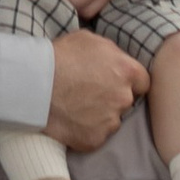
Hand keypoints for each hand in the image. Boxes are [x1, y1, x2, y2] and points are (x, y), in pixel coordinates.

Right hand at [47, 35, 147, 149]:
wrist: (36, 85)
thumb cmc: (61, 56)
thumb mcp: (90, 39)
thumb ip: (111, 52)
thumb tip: (116, 60)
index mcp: (126, 71)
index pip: (143, 81)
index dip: (129, 81)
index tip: (115, 81)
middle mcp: (123, 98)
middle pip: (127, 100)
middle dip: (113, 96)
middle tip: (91, 92)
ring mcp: (111, 122)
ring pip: (112, 119)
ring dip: (101, 114)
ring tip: (78, 105)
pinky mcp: (95, 139)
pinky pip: (97, 135)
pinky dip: (88, 129)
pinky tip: (73, 118)